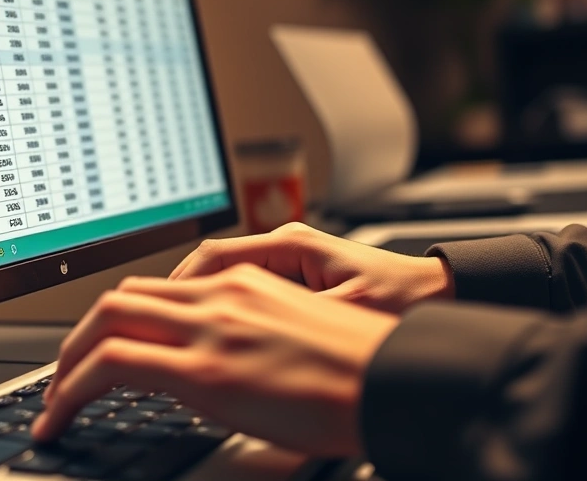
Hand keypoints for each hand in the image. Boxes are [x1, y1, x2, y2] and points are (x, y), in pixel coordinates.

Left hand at [32, 264, 399, 455]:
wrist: (396, 379)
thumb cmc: (361, 368)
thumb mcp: (295, 338)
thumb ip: (246, 340)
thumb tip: (214, 371)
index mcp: (241, 284)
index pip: (154, 290)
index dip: (112, 318)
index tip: (95, 347)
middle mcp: (218, 296)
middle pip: (119, 299)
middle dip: (77, 338)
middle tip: (63, 373)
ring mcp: (209, 328)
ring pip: (106, 322)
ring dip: (67, 362)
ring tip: (55, 401)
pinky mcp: (206, 369)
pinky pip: (112, 364)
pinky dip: (73, 387)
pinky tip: (64, 414)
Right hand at [170, 222, 454, 313]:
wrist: (440, 296)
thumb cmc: (403, 302)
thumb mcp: (343, 314)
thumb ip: (289, 323)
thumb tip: (238, 341)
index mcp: (291, 246)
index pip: (212, 256)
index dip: (176, 285)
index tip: (150, 311)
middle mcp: (286, 248)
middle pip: (209, 266)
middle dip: (174, 297)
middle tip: (146, 330)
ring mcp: (291, 262)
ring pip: (224, 279)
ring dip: (197, 305)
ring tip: (176, 337)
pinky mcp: (298, 280)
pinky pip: (245, 291)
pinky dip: (222, 311)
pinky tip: (217, 337)